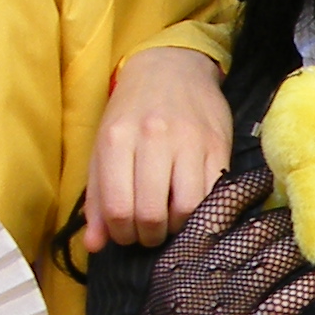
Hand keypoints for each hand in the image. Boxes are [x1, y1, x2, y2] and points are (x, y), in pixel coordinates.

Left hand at [80, 47, 233, 251]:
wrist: (171, 68)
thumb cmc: (131, 113)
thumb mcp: (103, 148)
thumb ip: (96, 199)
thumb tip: (95, 246)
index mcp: (117, 139)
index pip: (118, 209)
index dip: (121, 234)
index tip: (126, 234)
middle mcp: (153, 138)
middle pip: (151, 214)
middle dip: (148, 236)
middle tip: (148, 233)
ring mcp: (190, 141)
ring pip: (186, 209)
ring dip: (177, 229)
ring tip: (170, 222)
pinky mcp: (219, 145)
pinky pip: (213, 195)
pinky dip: (201, 212)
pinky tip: (191, 209)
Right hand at [107, 168, 314, 314]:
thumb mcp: (165, 300)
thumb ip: (196, 264)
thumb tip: (244, 225)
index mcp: (170, 264)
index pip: (215, 206)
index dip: (254, 185)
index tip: (281, 175)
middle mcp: (191, 283)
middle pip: (253, 230)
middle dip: (293, 214)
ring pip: (273, 261)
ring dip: (308, 244)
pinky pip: (285, 304)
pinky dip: (311, 284)